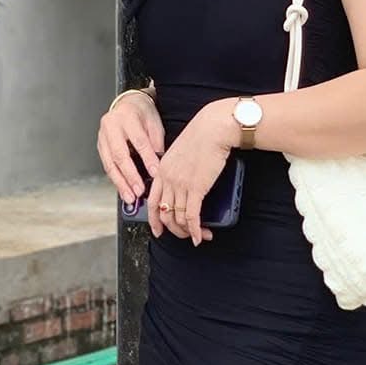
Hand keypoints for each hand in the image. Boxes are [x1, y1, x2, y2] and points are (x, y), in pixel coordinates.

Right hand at [98, 89, 164, 203]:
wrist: (127, 104)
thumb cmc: (142, 114)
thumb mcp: (154, 123)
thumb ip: (156, 143)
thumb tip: (158, 167)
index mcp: (127, 117)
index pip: (138, 141)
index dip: (147, 159)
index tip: (155, 174)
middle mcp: (111, 125)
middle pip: (120, 154)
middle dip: (130, 175)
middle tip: (139, 190)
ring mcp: (102, 136)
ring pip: (110, 163)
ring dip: (120, 182)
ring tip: (130, 196)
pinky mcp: (100, 145)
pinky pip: (107, 165)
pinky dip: (115, 179)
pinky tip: (123, 189)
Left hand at [147, 100, 235, 244]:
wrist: (213, 129)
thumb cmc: (201, 136)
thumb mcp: (179, 153)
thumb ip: (174, 169)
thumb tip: (180, 186)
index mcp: (161, 170)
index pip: (152, 202)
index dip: (154, 220)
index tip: (159, 230)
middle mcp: (168, 179)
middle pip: (164, 214)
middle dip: (174, 230)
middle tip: (184, 235)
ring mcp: (180, 184)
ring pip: (178, 218)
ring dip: (189, 232)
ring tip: (199, 235)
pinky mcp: (196, 188)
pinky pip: (192, 217)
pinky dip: (196, 230)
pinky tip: (201, 236)